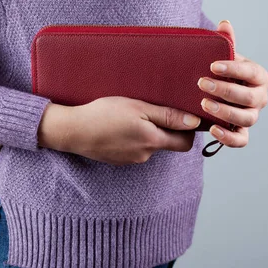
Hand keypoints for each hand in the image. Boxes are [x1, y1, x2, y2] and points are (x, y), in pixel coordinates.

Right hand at [37, 97, 201, 164]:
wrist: (73, 130)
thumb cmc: (104, 114)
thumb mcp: (138, 108)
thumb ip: (168, 116)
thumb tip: (194, 122)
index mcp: (153, 141)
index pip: (185, 143)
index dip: (187, 130)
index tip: (181, 115)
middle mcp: (145, 155)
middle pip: (167, 143)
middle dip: (165, 128)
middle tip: (153, 109)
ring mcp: (131, 159)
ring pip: (149, 145)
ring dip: (147, 132)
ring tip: (131, 115)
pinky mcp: (119, 159)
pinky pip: (134, 148)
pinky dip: (132, 137)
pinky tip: (119, 126)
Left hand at [197, 20, 267, 147]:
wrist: (215, 93)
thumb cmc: (221, 72)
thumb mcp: (222, 57)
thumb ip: (225, 42)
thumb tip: (224, 24)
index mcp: (259, 77)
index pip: (251, 73)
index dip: (234, 70)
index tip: (212, 65)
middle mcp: (260, 98)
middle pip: (250, 98)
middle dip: (226, 91)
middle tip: (202, 84)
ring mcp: (252, 116)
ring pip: (247, 119)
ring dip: (225, 112)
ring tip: (204, 105)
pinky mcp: (241, 133)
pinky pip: (241, 140)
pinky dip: (229, 137)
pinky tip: (212, 129)